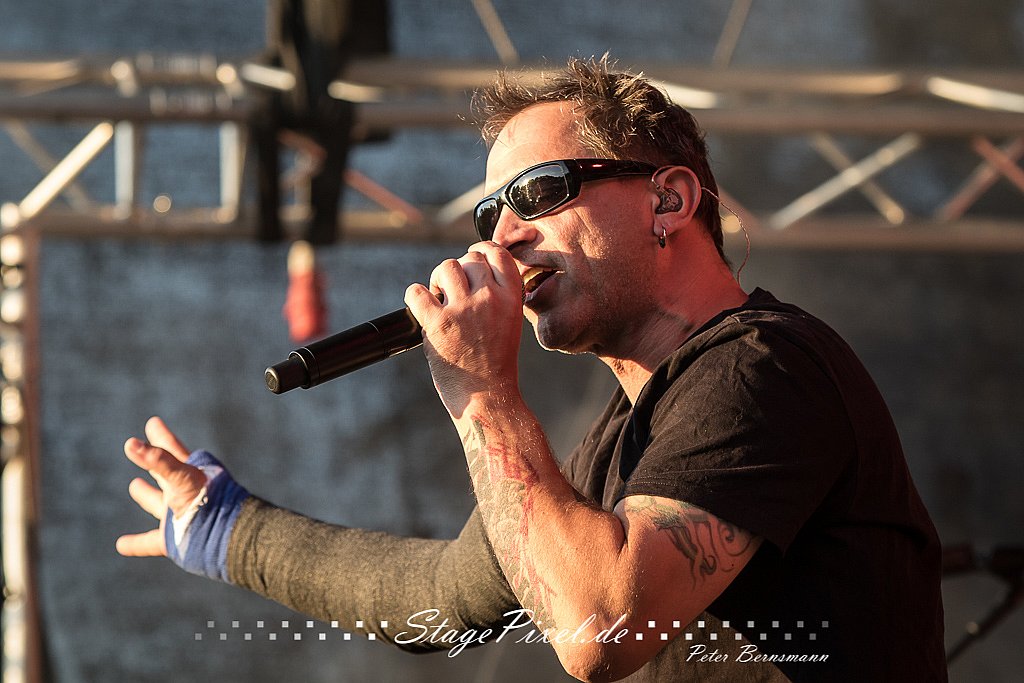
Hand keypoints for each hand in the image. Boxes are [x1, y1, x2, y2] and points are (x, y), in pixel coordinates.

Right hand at [116, 416, 207, 557]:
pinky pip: (150, 542)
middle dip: (154, 460)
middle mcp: (184, 492)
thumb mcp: (181, 476)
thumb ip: (157, 460)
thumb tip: (130, 443)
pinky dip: (135, 544)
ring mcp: (180, 515)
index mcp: (189, 474)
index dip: (161, 436)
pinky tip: (120, 544)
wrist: (225, 536)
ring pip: (158, 503)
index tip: (153, 422)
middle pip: (166, 472)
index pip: (172, 450)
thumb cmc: (208, 500)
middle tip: (140, 448)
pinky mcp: (174, 540)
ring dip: (146, 495)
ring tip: (134, 486)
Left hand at [405, 242, 523, 416]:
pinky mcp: (438, 324)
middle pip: (470, 259)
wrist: (487, 398)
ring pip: (446, 267)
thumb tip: (473, 269)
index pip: (498, 253)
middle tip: (452, 291)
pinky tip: (420, 308)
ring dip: (438, 279)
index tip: (472, 256)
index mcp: (511, 298)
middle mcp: (490, 299)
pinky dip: (414, 296)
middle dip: (459, 270)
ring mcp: (463, 310)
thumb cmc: (496, 363)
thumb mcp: (510, 323)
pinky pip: (417, 292)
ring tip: (439, 299)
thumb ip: (498, 296)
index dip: (481, 249)